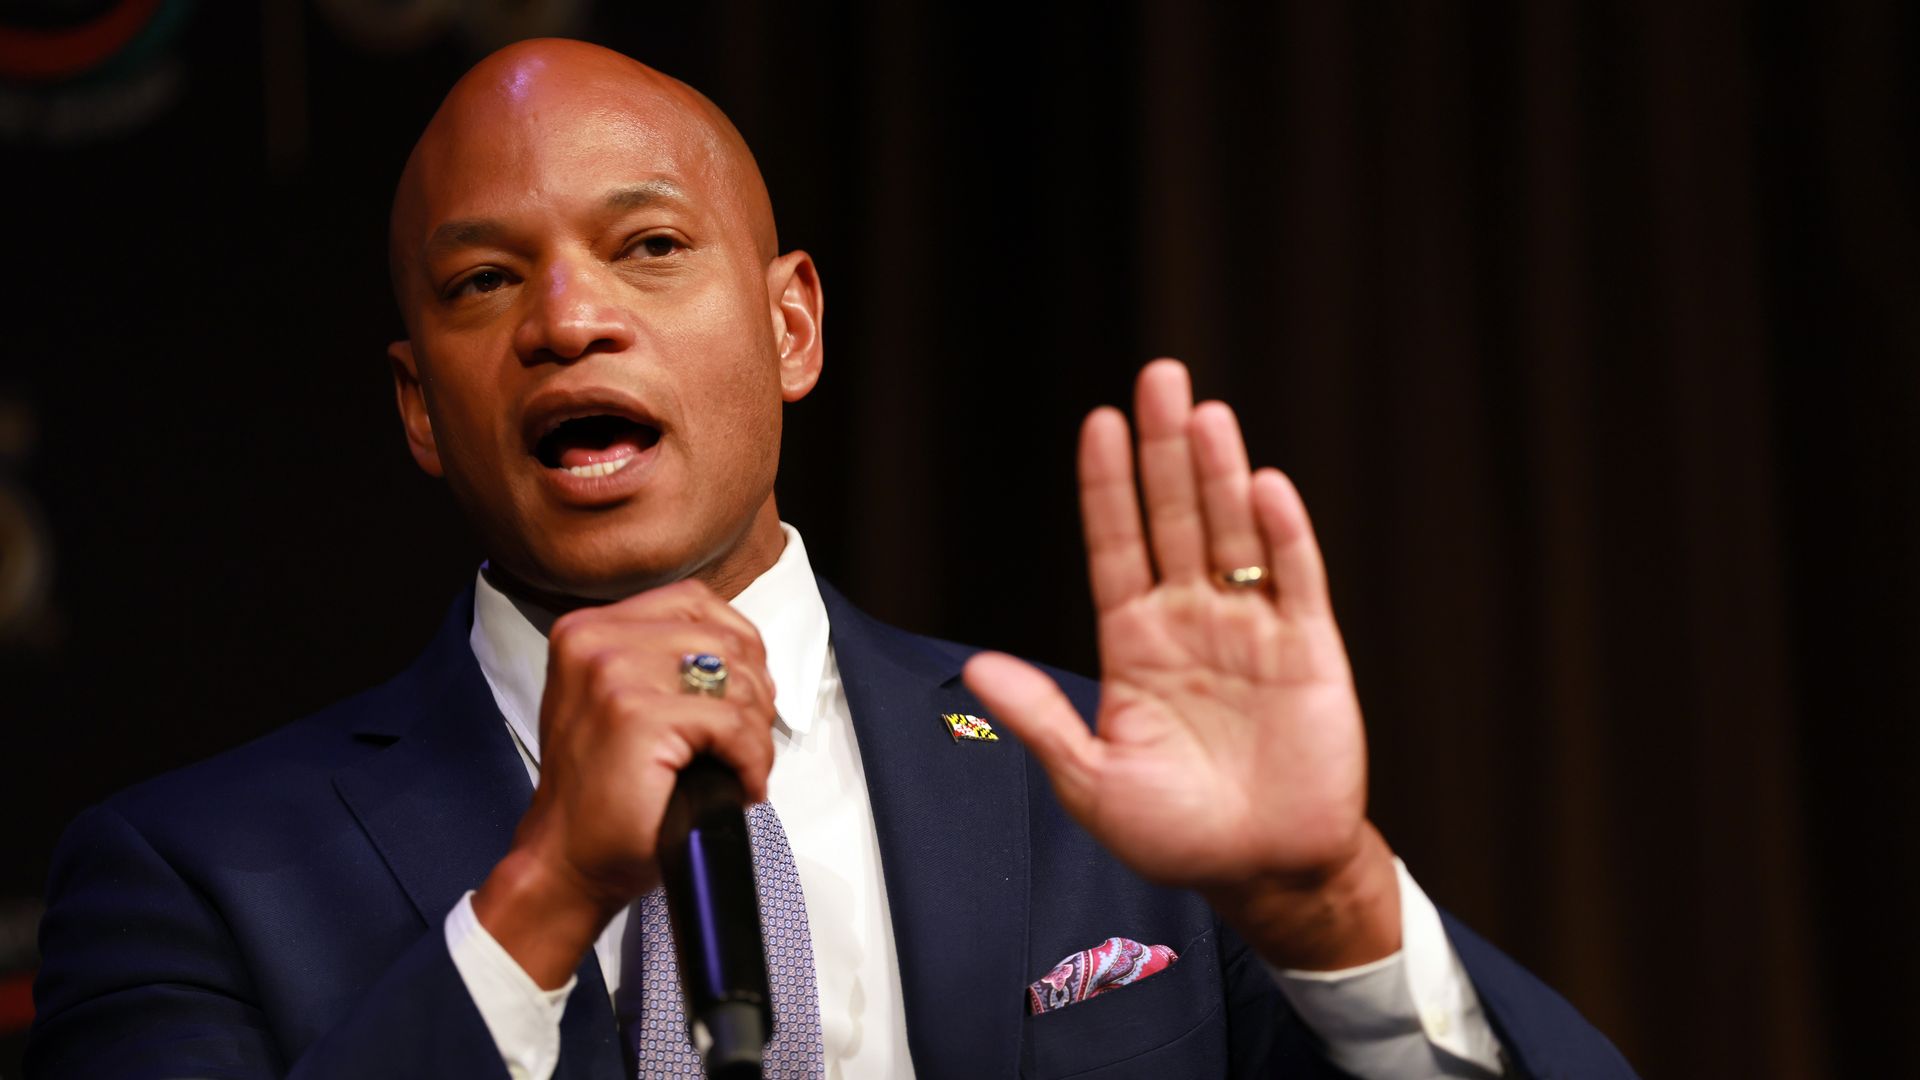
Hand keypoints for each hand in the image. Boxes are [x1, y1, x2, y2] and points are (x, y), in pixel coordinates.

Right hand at [473, 579, 777, 986]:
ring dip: (756, 732)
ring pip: (737, 680)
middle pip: (725, 639)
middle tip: (745, 743)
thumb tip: (749, 654)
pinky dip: (752, 760)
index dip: (738, 646)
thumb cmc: (605, 793)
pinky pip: (733, 724)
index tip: (742, 696)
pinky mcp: (637, 717)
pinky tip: (740, 785)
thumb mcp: (621, 701)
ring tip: (741, 768)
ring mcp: (613, 674)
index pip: (695, 601)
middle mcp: (594, 640)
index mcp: (589, 629)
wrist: (567, 861)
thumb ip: (666, 660)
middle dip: (755, 695)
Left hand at [963, 359, 1399, 969]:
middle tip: (1159, 378)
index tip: (1098, 425)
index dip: (1108, 488)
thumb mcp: (1091, 781)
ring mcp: (1252, 630)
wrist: (1265, 873)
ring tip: (1203, 413)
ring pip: (1232, 534)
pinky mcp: (1309, 650)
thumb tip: (974, 667)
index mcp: (1136, 644)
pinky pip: (1295, 580)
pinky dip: (1282, 535)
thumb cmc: (1175, 836)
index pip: (1116, 547)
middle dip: (1164, 451)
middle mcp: (1192, 622)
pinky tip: (1264, 487)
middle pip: (1174, 519)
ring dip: (1219, 474)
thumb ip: (1040, 718)